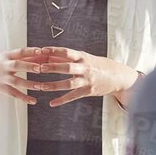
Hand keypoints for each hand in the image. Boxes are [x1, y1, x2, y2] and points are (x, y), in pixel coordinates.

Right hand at [0, 49, 44, 122]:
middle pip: (17, 65)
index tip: (42, 51)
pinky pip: (13, 94)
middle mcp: (3, 66)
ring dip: (29, 84)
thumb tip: (41, 55)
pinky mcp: (0, 88)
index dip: (31, 51)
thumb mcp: (5, 59)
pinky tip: (33, 101)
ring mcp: (1, 78)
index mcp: (6, 56)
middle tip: (41, 68)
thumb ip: (22, 58)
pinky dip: (23, 98)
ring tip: (41, 87)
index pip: (20, 52)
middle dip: (29, 66)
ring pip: (17, 81)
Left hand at [20, 47, 139, 107]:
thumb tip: (48, 54)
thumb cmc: (97, 65)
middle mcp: (85, 68)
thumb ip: (67, 57)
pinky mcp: (88, 91)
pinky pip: (73, 96)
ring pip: (68, 84)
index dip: (53, 51)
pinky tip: (52, 103)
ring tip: (40, 87)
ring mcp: (87, 80)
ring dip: (54, 85)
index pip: (66, 52)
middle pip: (66, 67)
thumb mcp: (84, 57)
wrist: (117, 76)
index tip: (40, 50)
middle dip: (52, 67)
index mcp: (82, 57)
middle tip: (38, 68)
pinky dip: (62, 100)